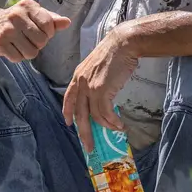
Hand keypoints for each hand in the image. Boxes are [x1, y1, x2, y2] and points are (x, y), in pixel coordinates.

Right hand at [0, 0, 70, 62]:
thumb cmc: (17, 21)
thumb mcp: (34, 15)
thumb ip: (51, 20)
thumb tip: (67, 22)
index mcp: (28, 6)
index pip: (49, 25)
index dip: (47, 33)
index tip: (39, 32)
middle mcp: (16, 15)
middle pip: (41, 41)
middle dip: (37, 44)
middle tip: (28, 39)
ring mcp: (6, 29)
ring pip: (30, 52)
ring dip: (27, 52)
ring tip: (20, 44)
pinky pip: (17, 58)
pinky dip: (16, 57)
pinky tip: (11, 48)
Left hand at [62, 22, 140, 151]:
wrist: (123, 44)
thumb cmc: (114, 54)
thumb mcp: (98, 66)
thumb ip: (94, 80)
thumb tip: (101, 95)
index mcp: (78, 77)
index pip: (69, 97)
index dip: (68, 112)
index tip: (68, 123)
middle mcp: (81, 83)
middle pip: (79, 114)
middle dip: (84, 132)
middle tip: (88, 146)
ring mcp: (90, 87)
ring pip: (94, 116)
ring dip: (106, 127)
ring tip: (115, 130)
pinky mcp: (101, 90)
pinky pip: (105, 113)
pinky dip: (112, 122)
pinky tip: (119, 125)